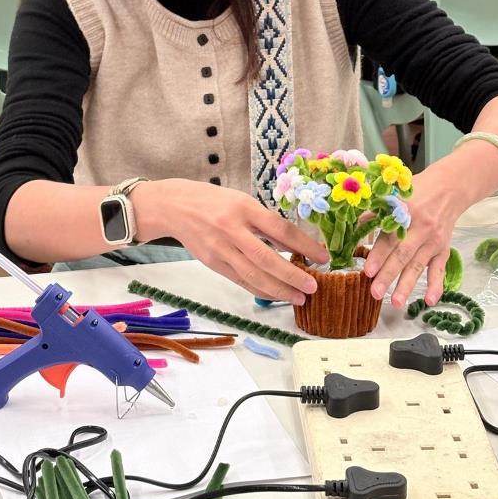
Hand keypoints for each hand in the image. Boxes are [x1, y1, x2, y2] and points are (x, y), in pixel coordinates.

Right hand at [141, 179, 328, 302]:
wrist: (175, 206)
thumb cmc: (215, 201)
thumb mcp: (243, 201)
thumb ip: (266, 222)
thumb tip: (296, 243)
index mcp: (244, 208)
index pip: (280, 228)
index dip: (303, 244)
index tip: (322, 256)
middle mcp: (232, 229)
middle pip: (266, 258)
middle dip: (292, 275)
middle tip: (313, 286)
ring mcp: (221, 248)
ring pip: (253, 275)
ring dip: (279, 289)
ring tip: (299, 297)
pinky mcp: (213, 263)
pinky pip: (241, 280)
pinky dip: (260, 290)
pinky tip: (276, 295)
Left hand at [363, 156, 473, 308]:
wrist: (449, 188)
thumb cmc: (417, 191)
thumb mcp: (396, 194)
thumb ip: (376, 210)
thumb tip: (353, 224)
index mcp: (406, 212)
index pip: (390, 237)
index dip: (378, 255)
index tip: (367, 271)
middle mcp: (421, 228)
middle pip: (403, 255)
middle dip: (389, 275)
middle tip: (375, 293)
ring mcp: (434, 241)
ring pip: (418, 266)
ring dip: (407, 286)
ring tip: (395, 302)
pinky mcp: (444, 249)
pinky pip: (439, 270)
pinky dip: (435, 286)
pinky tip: (428, 300)